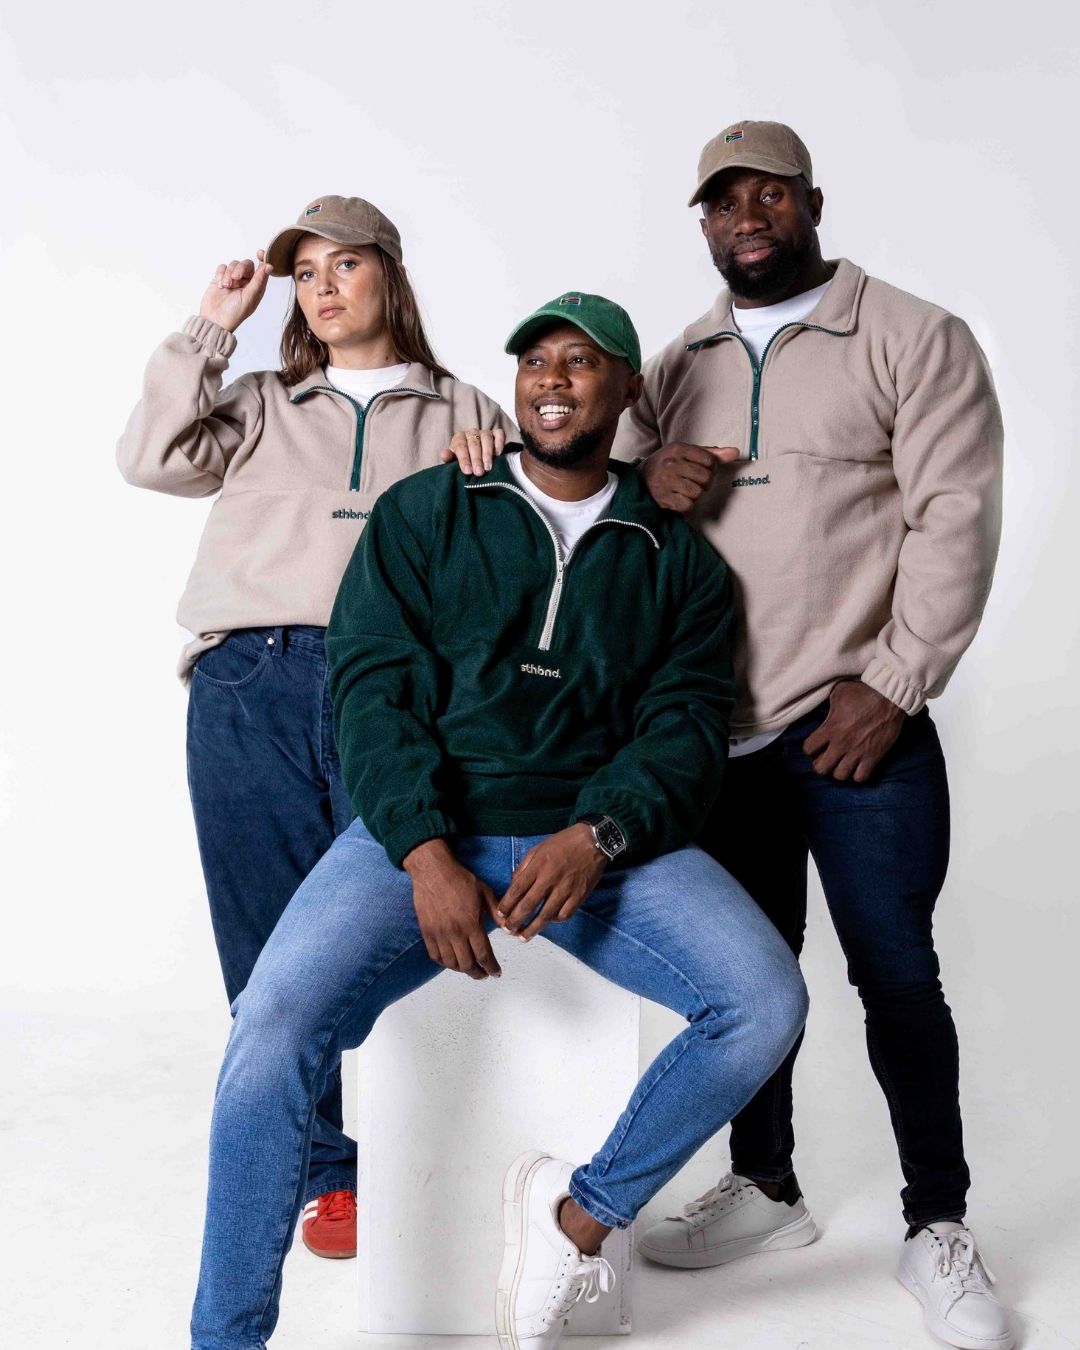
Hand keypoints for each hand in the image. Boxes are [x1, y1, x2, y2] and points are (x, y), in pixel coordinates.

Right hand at [198, 249, 272, 333]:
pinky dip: (221, 274)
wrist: (214, 320)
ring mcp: (232, 280)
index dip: (263, 259)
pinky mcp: (220, 278)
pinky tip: (220, 286)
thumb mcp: (249, 297)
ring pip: (233, 264)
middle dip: (240, 269)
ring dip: (229, 274)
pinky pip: (222, 267)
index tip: (260, 252)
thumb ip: (258, 281)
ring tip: (226, 287)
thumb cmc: (234, 314)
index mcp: (256, 288)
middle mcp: (245, 283)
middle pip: (246, 264)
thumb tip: (269, 266)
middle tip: (236, 279)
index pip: (262, 269)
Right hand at [403, 839, 501, 979]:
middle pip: (467, 964)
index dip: (491, 968)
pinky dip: (444, 963)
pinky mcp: (427, 931)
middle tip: (484, 974)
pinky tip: (452, 961)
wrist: (432, 871)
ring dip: (462, 970)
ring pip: (451, 963)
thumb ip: (496, 912)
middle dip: (478, 973)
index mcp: (471, 923)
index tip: (496, 973)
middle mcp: (454, 932)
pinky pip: (435, 955)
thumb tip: (508, 928)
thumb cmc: (460, 879)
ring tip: (470, 968)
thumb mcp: (484, 892)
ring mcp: (439, 933)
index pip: (484, 954)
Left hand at [439, 426, 506, 474]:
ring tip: (488, 467)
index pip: (460, 446)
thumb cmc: (464, 460)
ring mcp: (485, 432)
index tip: (468, 471)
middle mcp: (471, 433)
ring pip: (486, 439)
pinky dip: (499, 442)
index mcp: (459, 437)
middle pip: (474, 443)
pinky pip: (499, 434)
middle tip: (479, 472)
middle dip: (476, 459)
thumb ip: (449, 458)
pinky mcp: (496, 434)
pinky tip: (498, 453)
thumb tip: (444, 455)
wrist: (476, 458)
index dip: (464, 459)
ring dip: (487, 454)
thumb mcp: (454, 460)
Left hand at [495, 825, 607, 940]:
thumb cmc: (563, 843)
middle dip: (515, 921)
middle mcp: (550, 878)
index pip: (517, 890)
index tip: (500, 914)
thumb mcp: (538, 849)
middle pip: (529, 905)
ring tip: (523, 937)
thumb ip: (524, 867)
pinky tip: (548, 922)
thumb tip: (513, 885)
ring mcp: (566, 888)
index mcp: (538, 866)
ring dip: (533, 928)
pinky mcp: (579, 895)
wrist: (592, 842)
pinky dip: (555, 920)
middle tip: (508, 930)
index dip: (506, 905)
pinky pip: (565, 914)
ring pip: (546, 914)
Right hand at [640, 443, 743, 512]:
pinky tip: (678, 499)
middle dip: (704, 483)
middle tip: (694, 482)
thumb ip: (711, 453)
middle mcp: (671, 463)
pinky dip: (686, 506)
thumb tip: (735, 453)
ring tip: (684, 490)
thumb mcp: (685, 453)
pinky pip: (688, 505)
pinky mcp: (663, 498)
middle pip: (706, 477)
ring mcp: (666, 481)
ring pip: (698, 492)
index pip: (710, 460)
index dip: (711, 468)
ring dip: (694, 495)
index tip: (701, 470)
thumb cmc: (667, 465)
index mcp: (678, 448)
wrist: (638, 480)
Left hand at [802, 680, 904, 781]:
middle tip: (826, 759)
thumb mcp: (839, 691)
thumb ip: (827, 701)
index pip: (808, 749)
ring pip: (840, 775)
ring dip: (839, 771)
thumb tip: (820, 699)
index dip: (810, 749)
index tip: (816, 746)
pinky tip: (858, 767)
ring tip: (841, 764)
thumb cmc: (864, 692)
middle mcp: (842, 743)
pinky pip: (861, 777)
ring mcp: (858, 752)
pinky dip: (858, 775)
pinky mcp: (874, 756)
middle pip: (821, 768)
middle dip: (821, 765)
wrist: (890, 698)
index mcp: (830, 728)